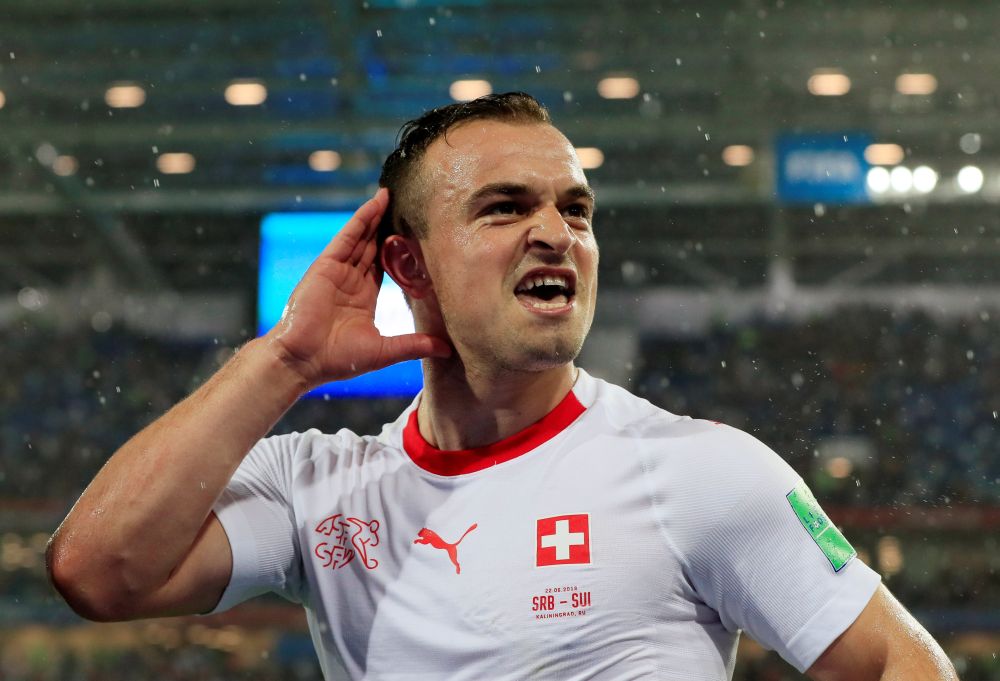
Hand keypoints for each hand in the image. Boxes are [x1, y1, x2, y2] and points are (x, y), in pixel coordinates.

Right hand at [265, 188, 450, 387]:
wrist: (303, 361)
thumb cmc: (338, 360)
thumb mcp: (385, 351)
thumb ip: (415, 345)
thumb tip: (447, 350)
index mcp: (363, 298)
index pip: (384, 266)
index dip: (398, 249)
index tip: (417, 234)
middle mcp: (351, 281)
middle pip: (373, 246)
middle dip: (388, 226)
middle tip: (407, 205)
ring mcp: (338, 271)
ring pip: (361, 236)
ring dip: (377, 215)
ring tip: (393, 194)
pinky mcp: (327, 265)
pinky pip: (347, 236)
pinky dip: (361, 218)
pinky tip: (376, 202)